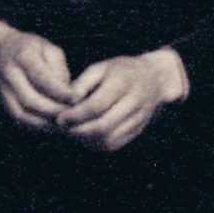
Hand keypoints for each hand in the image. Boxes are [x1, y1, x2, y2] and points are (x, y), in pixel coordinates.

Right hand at [0, 22, 74, 129]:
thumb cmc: (31, 48)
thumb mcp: (49, 49)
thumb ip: (60, 70)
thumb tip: (68, 95)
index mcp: (23, 55)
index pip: (41, 78)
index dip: (59, 92)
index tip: (76, 99)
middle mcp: (10, 73)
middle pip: (30, 100)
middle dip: (53, 111)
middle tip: (72, 115)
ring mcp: (3, 89)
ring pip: (23, 113)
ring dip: (45, 122)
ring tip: (64, 122)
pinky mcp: (4, 102)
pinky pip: (20, 118)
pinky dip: (36, 125)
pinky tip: (51, 124)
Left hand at [57, 52, 181, 150]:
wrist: (153, 78)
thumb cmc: (121, 71)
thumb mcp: (102, 67)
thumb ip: (83, 83)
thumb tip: (68, 102)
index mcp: (122, 83)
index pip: (96, 106)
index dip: (75, 115)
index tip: (60, 118)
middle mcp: (133, 102)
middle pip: (102, 126)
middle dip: (78, 130)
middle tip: (63, 128)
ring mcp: (138, 119)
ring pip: (108, 139)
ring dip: (86, 139)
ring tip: (72, 131)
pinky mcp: (137, 130)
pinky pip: (115, 144)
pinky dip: (97, 144)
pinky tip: (87, 136)